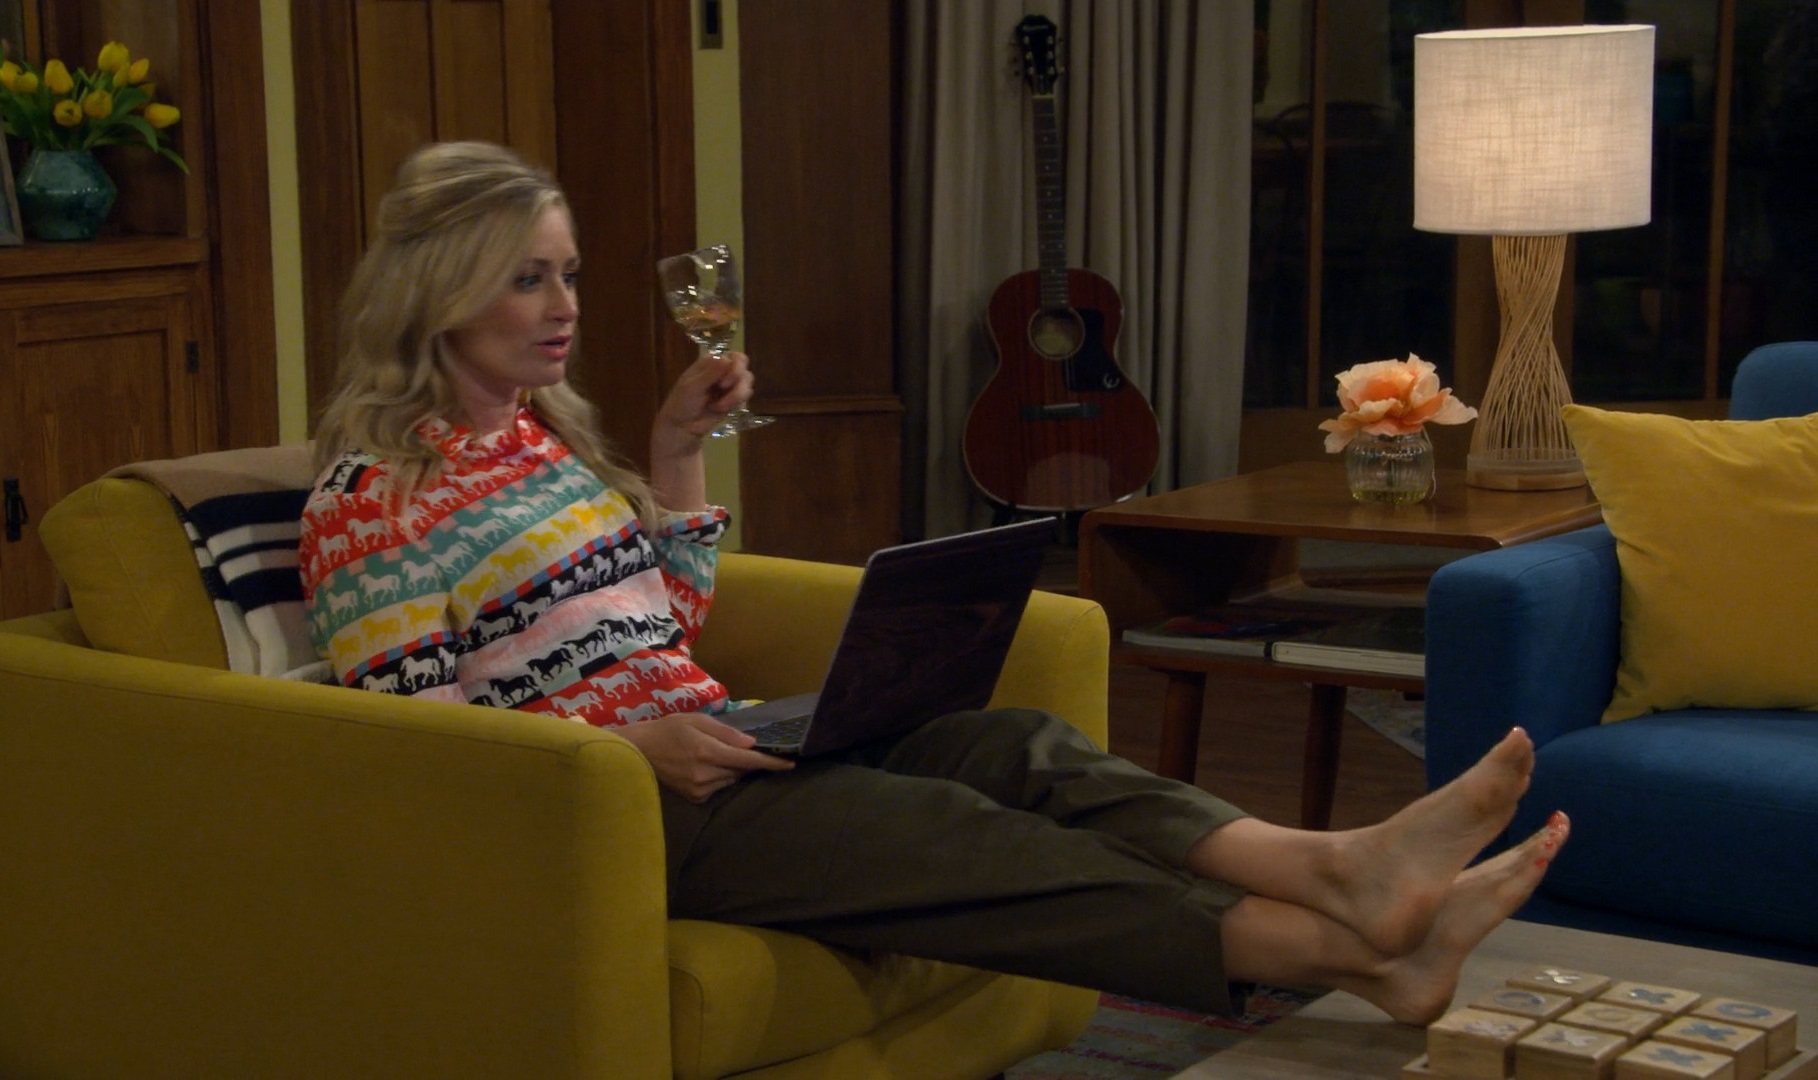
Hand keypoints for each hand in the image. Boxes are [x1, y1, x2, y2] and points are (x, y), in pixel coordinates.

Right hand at [612, 710, 792, 802]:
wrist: (638, 751)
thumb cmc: (668, 729)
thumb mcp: (697, 720)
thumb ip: (726, 732)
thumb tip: (751, 744)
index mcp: (707, 751)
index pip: (747, 760)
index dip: (770, 763)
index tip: (789, 764)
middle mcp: (705, 774)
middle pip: (741, 771)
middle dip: (746, 761)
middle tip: (739, 748)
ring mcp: (699, 789)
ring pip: (731, 780)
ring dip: (732, 769)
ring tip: (715, 754)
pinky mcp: (694, 798)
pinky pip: (719, 787)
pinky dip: (720, 777)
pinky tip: (704, 767)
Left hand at [652, 350, 754, 454]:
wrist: (682, 427)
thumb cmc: (682, 403)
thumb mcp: (692, 387)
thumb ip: (710, 373)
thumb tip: (727, 358)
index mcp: (711, 362)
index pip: (734, 357)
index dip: (735, 368)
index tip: (723, 384)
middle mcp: (723, 370)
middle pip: (744, 366)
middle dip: (738, 382)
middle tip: (723, 391)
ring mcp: (730, 384)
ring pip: (747, 382)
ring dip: (736, 396)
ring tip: (719, 407)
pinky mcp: (734, 399)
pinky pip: (745, 396)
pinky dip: (735, 403)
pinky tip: (721, 409)